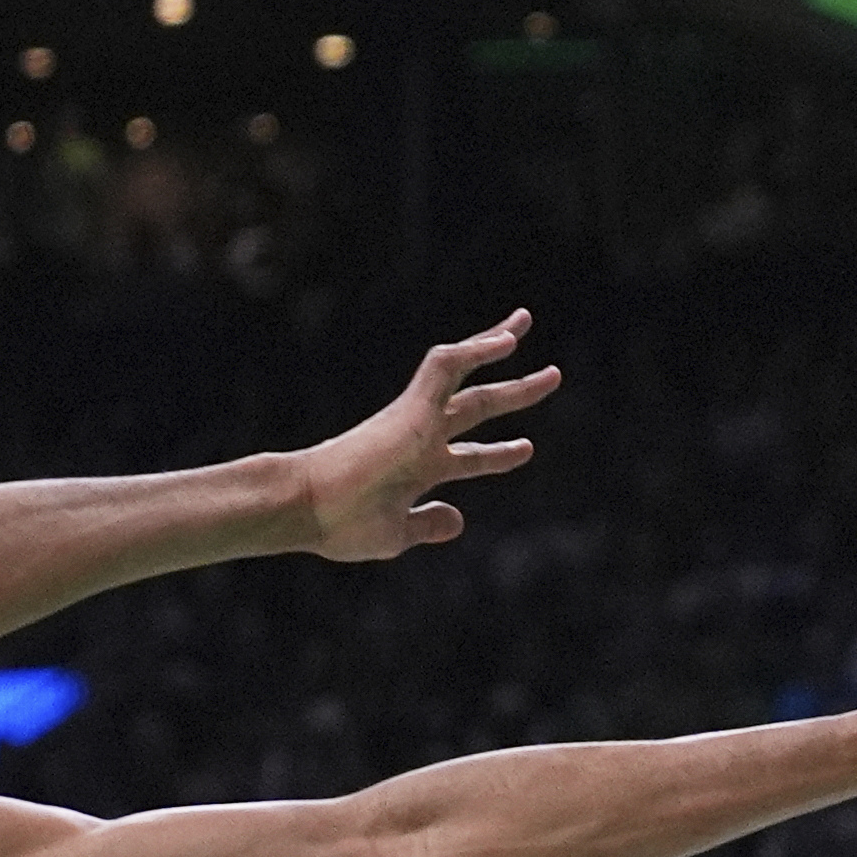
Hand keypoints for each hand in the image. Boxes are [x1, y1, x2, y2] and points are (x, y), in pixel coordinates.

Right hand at [295, 321, 561, 560]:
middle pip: (478, 406)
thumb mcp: (396, 534)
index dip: (499, 454)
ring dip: (497, 350)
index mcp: (421, 470)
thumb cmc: (340, 525)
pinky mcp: (410, 409)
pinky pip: (446, 368)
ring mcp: (419, 423)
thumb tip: (458, 520)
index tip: (526, 448)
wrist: (307, 508)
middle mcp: (423, 440)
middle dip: (516, 391)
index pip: (470, 457)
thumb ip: (427, 525)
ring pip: (468, 380)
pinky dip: (475, 350)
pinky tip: (506, 341)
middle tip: (550, 374)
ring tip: (526, 322)